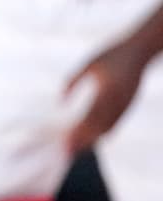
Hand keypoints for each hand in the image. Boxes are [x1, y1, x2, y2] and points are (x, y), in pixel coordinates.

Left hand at [64, 40, 146, 154]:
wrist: (141, 49)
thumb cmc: (111, 54)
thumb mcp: (89, 64)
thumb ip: (73, 81)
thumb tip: (60, 102)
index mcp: (109, 88)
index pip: (91, 116)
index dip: (78, 131)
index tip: (64, 140)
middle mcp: (119, 99)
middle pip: (99, 127)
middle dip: (83, 140)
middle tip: (67, 151)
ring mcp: (126, 103)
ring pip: (109, 127)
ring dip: (93, 139)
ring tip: (77, 148)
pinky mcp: (130, 104)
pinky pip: (116, 122)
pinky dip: (104, 133)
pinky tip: (94, 139)